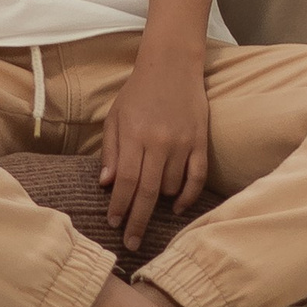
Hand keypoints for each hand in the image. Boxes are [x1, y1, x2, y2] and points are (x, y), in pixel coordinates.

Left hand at [101, 46, 210, 249]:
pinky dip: (188, 196)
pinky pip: (197, 177)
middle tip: (131, 243)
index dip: (119, 208)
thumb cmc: (138, 91)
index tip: (113, 225)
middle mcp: (159, 142)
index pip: (125, 182)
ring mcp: (182, 142)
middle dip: (137, 222)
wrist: (172, 63)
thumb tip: (107, 185)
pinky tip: (177, 207)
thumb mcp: (115, 116)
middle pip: (147, 192)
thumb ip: (111, 151)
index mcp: (135, 136)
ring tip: (150, 202)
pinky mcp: (200, 140)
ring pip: (171, 187)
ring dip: (160, 201)